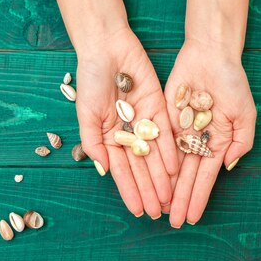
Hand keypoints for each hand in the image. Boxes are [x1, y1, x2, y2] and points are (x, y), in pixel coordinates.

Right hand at [75, 27, 178, 218]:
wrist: (106, 48)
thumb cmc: (90, 80)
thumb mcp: (86, 114)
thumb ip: (94, 143)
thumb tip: (105, 170)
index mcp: (110, 138)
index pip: (122, 171)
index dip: (130, 191)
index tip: (138, 211)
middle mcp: (129, 133)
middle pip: (142, 168)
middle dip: (149, 190)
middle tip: (158, 212)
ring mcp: (145, 121)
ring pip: (155, 156)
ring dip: (161, 178)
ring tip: (168, 198)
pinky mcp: (159, 107)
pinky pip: (167, 134)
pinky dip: (170, 152)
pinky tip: (174, 170)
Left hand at [164, 39, 256, 226]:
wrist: (210, 55)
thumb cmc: (232, 82)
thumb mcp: (245, 114)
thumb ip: (241, 142)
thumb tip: (227, 167)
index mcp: (217, 142)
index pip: (205, 176)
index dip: (199, 197)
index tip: (193, 217)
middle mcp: (196, 140)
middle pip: (186, 176)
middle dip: (181, 199)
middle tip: (173, 222)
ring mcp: (180, 131)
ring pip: (171, 165)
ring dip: (167, 188)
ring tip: (161, 208)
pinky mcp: (164, 118)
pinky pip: (159, 145)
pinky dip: (156, 163)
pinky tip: (151, 180)